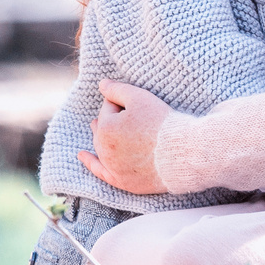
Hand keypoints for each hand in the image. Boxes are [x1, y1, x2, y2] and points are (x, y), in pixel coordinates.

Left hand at [78, 79, 170, 194]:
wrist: (182, 154)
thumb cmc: (162, 124)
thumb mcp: (140, 98)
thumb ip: (117, 89)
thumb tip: (101, 84)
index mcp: (105, 128)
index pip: (108, 108)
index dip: (121, 103)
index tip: (136, 105)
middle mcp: (104, 149)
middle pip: (103, 128)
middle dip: (109, 119)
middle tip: (125, 114)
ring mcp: (112, 167)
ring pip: (101, 147)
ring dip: (101, 136)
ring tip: (97, 127)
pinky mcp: (122, 181)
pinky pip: (100, 172)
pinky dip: (90, 163)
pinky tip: (82, 156)